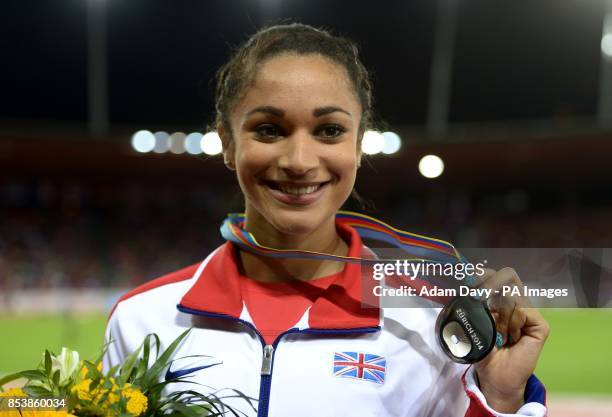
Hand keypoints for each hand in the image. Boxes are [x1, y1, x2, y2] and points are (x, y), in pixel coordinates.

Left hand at [473, 268, 549, 412]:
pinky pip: (524, 311)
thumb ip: (472, 304)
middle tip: (479, 298)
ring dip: (500, 317)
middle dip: (490, 284)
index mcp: (497, 299)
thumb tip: (466, 286)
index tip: (470, 276)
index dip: (484, 271)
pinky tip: (513, 339)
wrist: (495, 375)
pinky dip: (513, 324)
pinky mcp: (540, 324)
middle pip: (508, 276)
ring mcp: (529, 312)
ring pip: (513, 297)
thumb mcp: (472, 323)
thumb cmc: (484, 351)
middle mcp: (515, 302)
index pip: (495, 274)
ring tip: (500, 336)